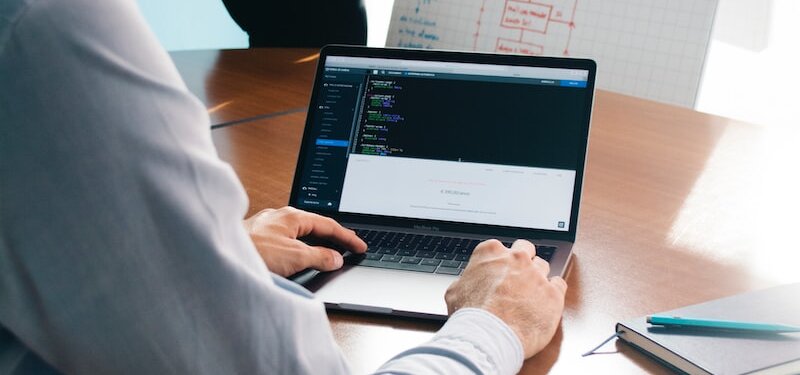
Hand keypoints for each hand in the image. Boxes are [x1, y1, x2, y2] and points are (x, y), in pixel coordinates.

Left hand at [243, 207, 366, 276]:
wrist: (218, 257)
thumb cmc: (251, 251)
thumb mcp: (294, 257)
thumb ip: (319, 257)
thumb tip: (335, 258)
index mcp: (292, 216)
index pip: (328, 225)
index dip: (347, 237)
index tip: (360, 246)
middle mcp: (280, 217)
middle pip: (314, 226)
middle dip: (333, 237)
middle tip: (349, 247)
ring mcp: (267, 226)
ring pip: (299, 233)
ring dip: (315, 243)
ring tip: (328, 253)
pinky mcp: (257, 238)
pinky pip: (286, 240)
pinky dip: (300, 247)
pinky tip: (298, 256)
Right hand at [444, 239, 566, 357]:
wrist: (489, 336)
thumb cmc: (471, 317)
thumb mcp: (455, 292)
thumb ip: (466, 281)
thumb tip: (466, 285)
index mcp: (490, 253)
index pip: (499, 248)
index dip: (499, 261)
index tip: (499, 271)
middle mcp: (516, 258)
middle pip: (526, 249)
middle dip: (523, 260)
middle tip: (517, 277)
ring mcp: (537, 274)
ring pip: (543, 266)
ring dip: (538, 277)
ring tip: (531, 294)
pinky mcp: (553, 293)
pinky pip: (560, 284)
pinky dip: (554, 291)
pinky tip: (546, 300)